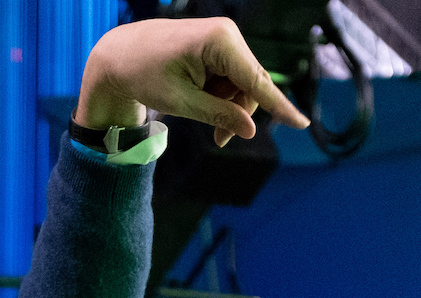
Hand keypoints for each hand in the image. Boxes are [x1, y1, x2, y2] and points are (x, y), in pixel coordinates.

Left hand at [75, 17, 307, 145]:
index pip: (256, 81)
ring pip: (241, 84)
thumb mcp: (181, 102)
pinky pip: (229, 77)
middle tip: (218, 140)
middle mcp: (227, 34)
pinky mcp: (216, 44)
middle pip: (251, 85)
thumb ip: (218, 115)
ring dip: (226, 105)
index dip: (279, 107)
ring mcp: (222, 38)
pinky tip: (199, 97)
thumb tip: (250, 130)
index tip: (301, 124)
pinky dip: (218, 94)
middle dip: (237, 113)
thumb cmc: (143, 75)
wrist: (119, 55)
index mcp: (220, 41)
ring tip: (199, 113)